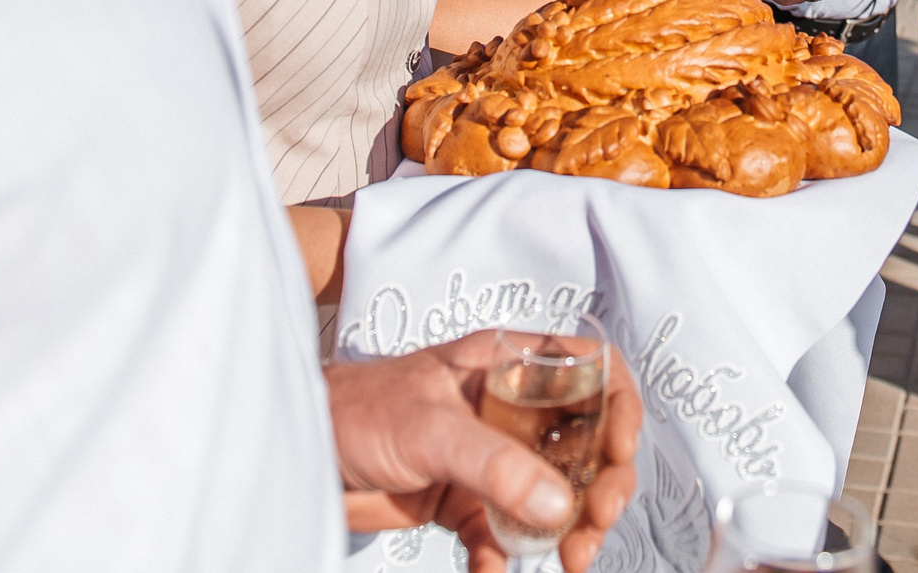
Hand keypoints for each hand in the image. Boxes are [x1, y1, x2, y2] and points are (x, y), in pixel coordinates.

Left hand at [327, 333, 642, 572]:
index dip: (617, 408)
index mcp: (508, 364)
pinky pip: (503, 535)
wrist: (298, 452)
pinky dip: (505, 559)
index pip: (590, 371)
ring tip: (570, 560)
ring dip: (568, 529)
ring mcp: (488, 456)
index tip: (620, 453)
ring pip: (553, 494)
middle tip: (596, 521)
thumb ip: (494, 465)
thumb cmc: (353, 410)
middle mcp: (508, 407)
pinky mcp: (462, 502)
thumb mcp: (429, 428)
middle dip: (601, 484)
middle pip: (584, 442)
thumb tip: (557, 505)